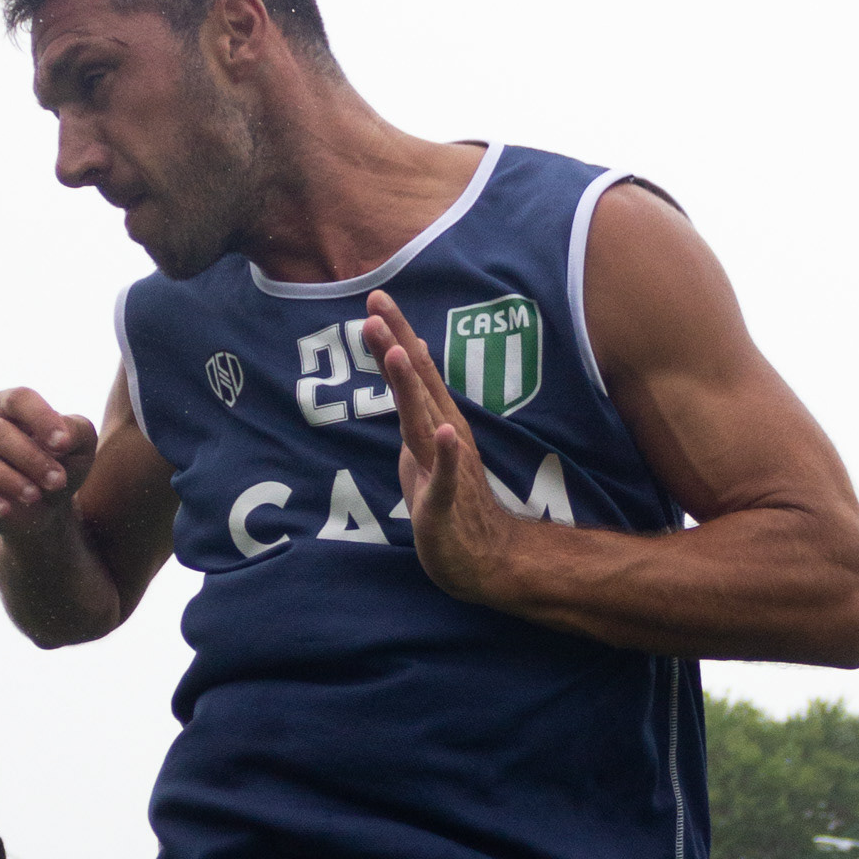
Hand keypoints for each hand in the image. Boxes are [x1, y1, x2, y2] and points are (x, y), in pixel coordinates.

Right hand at [0, 388, 98, 535]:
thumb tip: (61, 437)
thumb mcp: (80, 446)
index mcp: (9, 406)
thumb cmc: (62, 464)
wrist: (47, 507)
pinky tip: (6, 509)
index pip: (18, 400)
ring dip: (8, 478)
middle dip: (30, 458)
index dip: (40, 418)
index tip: (63, 443)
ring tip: (35, 496)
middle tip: (58, 481)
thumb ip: (76, 432)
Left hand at [361, 290, 515, 603]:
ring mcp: (446, 470)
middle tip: (374, 307)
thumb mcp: (425, 448)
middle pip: (416, 386)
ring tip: (398, 351)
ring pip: (424, 422)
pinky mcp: (446, 505)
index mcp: (435, 425)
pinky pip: (447, 477)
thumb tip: (406, 359)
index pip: (414, 374)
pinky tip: (443, 432)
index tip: (374, 298)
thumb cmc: (452, 507)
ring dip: (411, 387)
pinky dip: (445, 455)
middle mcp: (442, 439)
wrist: (484, 561)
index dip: (393, 336)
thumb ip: (416, 405)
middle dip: (394, 346)